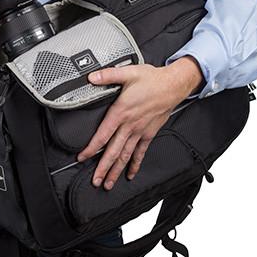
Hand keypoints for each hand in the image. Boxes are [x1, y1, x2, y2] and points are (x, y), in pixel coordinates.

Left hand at [76, 56, 203, 189]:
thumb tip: (91, 76)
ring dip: (116, 171)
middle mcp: (130, 125)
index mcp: (121, 112)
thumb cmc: (152, 79)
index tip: (82, 158)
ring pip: (125, 155)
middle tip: (95, 181)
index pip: (103, 135)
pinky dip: (135, 164)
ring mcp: (140, 131)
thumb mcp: (128, 73)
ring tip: (108, 184)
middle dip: (103, 168)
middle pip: (113, 151)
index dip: (91, 148)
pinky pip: (141, 152)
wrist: (174, 85)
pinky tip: (130, 174)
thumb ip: (107, 75)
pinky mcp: (149, 133)